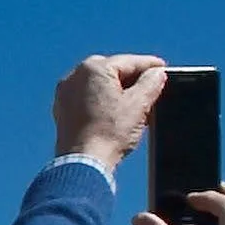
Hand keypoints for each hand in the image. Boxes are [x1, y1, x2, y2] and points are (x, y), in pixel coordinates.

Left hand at [51, 54, 168, 166]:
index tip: (162, 68)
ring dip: (119, 91)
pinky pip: (88, 98)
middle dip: (134, 79)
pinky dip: (103, 101)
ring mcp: (66, 93)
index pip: (129, 62)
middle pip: (113, 71)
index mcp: (94, 69)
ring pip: (100, 85)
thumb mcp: (139, 104)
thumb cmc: (109, 133)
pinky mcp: (62, 109)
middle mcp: (75, 75)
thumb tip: (157, 73)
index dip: (150, 65)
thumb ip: (151, 83)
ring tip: (137, 104)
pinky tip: (116, 114)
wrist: (84, 162)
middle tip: (152, 88)